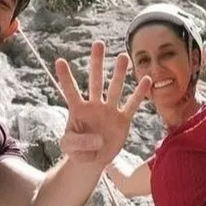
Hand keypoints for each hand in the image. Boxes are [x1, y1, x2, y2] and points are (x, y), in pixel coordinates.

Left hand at [53, 40, 151, 165]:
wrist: (92, 161)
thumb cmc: (77, 151)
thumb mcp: (69, 148)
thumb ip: (78, 142)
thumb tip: (98, 138)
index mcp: (78, 109)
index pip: (70, 90)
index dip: (65, 77)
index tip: (60, 61)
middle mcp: (94, 105)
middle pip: (95, 81)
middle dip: (97, 63)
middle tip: (98, 44)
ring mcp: (109, 111)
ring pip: (115, 89)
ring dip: (119, 73)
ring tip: (122, 57)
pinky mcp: (123, 120)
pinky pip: (132, 105)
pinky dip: (138, 94)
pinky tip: (146, 80)